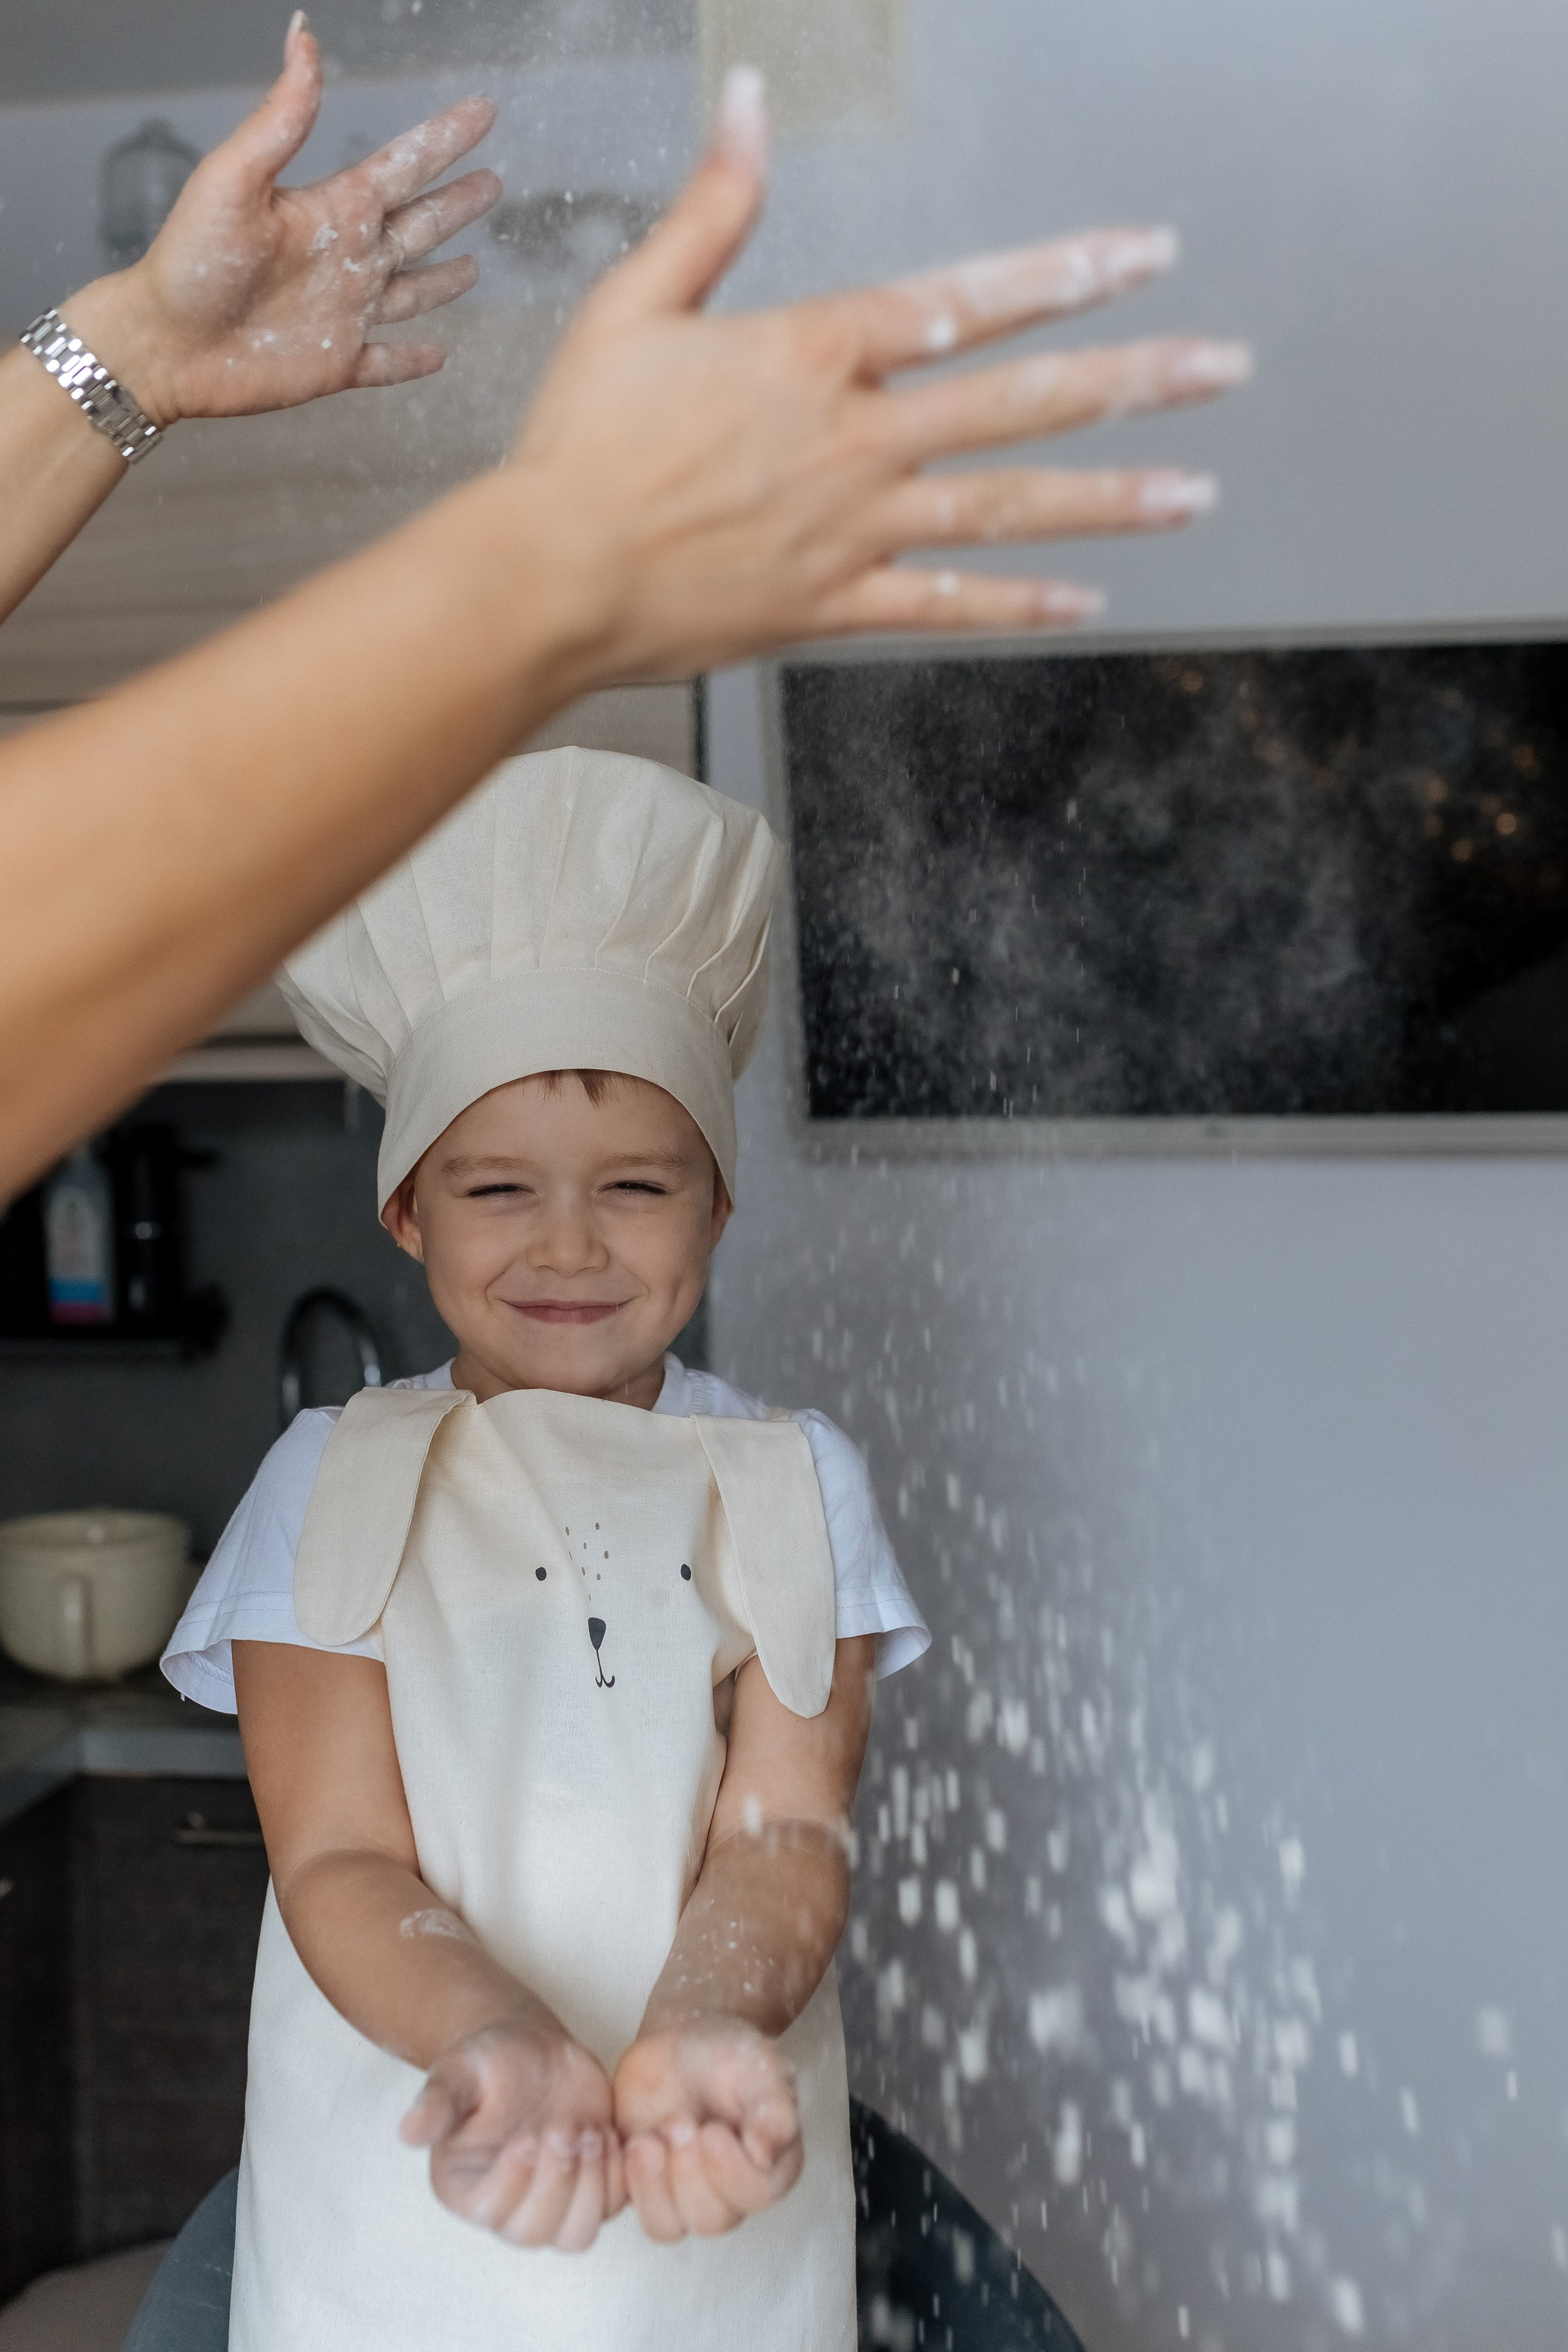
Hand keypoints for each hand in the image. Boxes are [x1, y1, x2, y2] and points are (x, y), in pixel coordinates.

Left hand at [83, 12, 499, 426]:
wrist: (164, 342)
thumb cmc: (192, 259)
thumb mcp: (236, 177)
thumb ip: (283, 115)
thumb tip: (304, 34)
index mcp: (331, 210)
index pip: (403, 166)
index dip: (445, 139)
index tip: (482, 111)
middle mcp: (347, 258)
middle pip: (419, 224)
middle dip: (457, 203)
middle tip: (493, 182)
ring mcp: (345, 313)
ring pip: (413, 292)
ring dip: (445, 279)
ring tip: (474, 265)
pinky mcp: (337, 364)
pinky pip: (387, 363)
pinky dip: (414, 362)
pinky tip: (440, 356)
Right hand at [400, 2018, 623, 2250]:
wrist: (530, 2048)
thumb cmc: (487, 2060)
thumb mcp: (458, 2071)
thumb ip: (436, 2102)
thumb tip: (407, 2132)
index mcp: (465, 2187)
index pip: (489, 2213)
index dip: (514, 2182)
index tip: (528, 2136)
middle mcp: (506, 2207)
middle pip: (535, 2232)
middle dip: (556, 2183)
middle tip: (565, 2129)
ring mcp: (552, 2202)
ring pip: (576, 2235)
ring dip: (591, 2187)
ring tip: (590, 2132)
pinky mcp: (590, 2187)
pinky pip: (613, 2208)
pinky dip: (615, 2176)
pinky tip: (605, 2130)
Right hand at [512, 70, 1252, 674]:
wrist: (547, 575)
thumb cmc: (579, 443)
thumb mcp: (635, 300)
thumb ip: (714, 206)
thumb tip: (752, 102)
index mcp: (815, 353)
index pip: (965, 301)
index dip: (1063, 273)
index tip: (1145, 254)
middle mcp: (855, 439)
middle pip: (1019, 401)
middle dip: (1131, 378)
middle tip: (1224, 367)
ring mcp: (854, 530)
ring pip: (1006, 506)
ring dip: (1109, 498)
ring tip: (1196, 491)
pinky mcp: (834, 607)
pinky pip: (945, 610)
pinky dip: (1017, 606)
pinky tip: (1089, 599)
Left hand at [614, 2017, 802, 2242]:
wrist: (683, 2041)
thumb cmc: (728, 2056)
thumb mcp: (760, 2070)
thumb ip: (772, 2109)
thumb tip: (766, 2155)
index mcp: (768, 2167)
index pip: (757, 2196)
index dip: (732, 2172)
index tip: (713, 2131)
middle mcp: (728, 2192)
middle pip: (711, 2220)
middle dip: (689, 2174)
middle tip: (679, 2123)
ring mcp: (683, 2194)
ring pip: (668, 2227)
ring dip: (655, 2187)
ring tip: (648, 2140)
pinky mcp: (645, 2186)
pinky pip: (631, 2210)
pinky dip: (628, 2183)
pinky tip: (630, 2144)